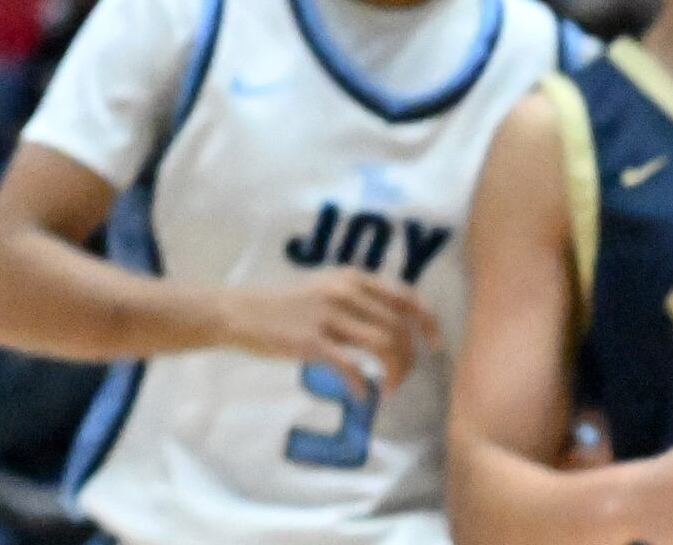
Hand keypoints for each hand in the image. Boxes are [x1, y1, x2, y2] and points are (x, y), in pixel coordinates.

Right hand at [220, 269, 438, 406]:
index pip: (406, 297)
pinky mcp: (310, 341)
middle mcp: (344, 292)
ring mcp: (327, 316)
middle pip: (399, 328)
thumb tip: (400, 322)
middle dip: (410, 360)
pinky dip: (363, 385)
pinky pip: (351, 367)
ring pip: (384, 346)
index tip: (435, 346)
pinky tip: (363, 395)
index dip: (429, 323)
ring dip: (395, 374)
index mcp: (350, 277)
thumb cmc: (284, 304)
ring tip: (388, 389)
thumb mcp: (324, 288)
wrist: (238, 312)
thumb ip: (358, 298)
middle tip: (401, 378)